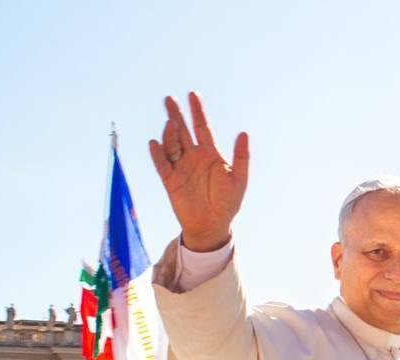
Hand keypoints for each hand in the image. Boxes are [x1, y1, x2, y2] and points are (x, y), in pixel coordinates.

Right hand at [148, 92, 249, 251]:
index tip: (192, 95)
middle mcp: (193, 157)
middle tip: (169, 99)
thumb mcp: (239, 179)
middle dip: (176, 115)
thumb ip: (241, 156)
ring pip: (171, 145)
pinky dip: (158, 154)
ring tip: (171, 123)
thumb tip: (244, 132)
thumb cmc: (228, 202)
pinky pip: (162, 165)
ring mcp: (180, 167)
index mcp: (210, 153)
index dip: (197, 111)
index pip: (202, 127)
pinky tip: (155, 144)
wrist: (212, 225)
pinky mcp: (170, 180)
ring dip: (170, 134)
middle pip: (182, 131)